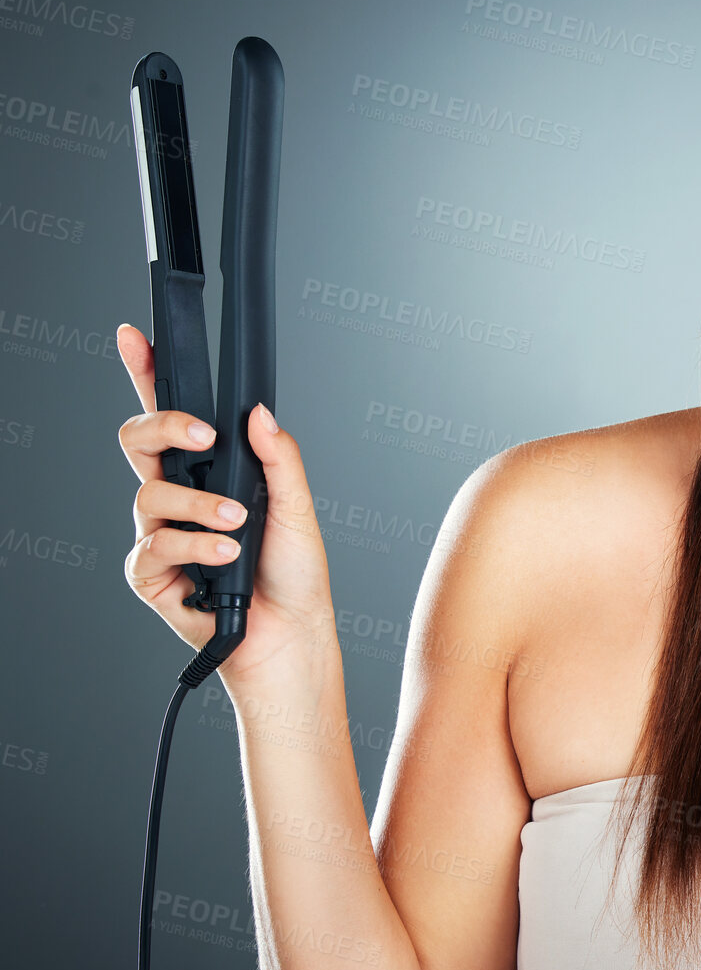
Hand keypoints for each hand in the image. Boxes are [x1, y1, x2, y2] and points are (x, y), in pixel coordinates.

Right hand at [115, 322, 338, 694]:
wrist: (291, 633)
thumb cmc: (294, 572)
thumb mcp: (297, 505)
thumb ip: (278, 456)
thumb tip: (259, 413)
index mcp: (209, 471)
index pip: (171, 414)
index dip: (145, 373)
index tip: (132, 336)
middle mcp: (177, 496)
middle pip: (138, 439)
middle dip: (164, 425)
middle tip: (202, 436)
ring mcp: (159, 533)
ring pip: (148, 493)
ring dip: (198, 505)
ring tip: (236, 524)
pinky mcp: (150, 573)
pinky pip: (154, 545)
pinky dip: (193, 546)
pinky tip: (223, 557)